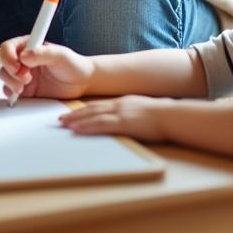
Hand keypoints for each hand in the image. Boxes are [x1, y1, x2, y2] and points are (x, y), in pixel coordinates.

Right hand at [0, 36, 94, 101]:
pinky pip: (10, 91)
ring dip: (10, 83)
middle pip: (4, 63)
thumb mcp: (60, 55)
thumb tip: (24, 56)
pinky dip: (11, 93)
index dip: (8, 56)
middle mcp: (23, 60)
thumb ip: (42, 53)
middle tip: (25, 78)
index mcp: (29, 46)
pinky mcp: (25, 90)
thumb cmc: (72, 64)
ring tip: (24, 87)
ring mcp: (22, 75)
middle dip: (11, 72)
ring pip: (5, 77)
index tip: (17, 65)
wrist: (82, 83)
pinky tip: (19, 95)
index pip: (9, 47)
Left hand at [58, 95, 172, 142]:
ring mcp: (120, 113)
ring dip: (76, 120)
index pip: (99, 106)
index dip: (83, 109)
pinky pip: (101, 124)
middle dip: (75, 114)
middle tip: (60, 119)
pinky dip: (87, 126)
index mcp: (123, 102)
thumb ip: (131, 115)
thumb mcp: (143, 112)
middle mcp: (119, 105)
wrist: (172, 116)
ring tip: (63, 125)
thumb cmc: (162, 116)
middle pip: (91, 109)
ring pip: (92, 116)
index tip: (72, 113)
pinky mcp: (123, 123)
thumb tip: (125, 122)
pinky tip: (77, 129)